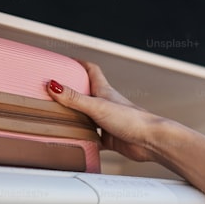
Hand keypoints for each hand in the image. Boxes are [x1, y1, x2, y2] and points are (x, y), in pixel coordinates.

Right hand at [48, 61, 204, 203]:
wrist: (151, 141)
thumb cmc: (132, 120)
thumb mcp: (98, 106)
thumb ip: (74, 98)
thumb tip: (53, 85)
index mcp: (104, 91)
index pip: (91, 70)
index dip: (79, 63)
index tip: (65, 60)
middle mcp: (105, 104)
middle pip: (86, 94)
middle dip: (71, 92)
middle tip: (53, 93)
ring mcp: (108, 122)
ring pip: (87, 117)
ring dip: (75, 117)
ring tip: (57, 119)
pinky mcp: (110, 138)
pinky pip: (93, 138)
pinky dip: (83, 139)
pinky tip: (75, 143)